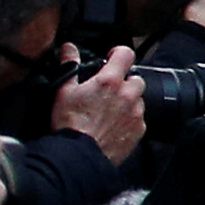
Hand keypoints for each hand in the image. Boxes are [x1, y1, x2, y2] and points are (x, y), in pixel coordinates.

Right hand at [49, 43, 143, 163]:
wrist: (80, 156)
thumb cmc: (70, 125)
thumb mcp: (64, 91)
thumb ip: (69, 66)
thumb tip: (69, 49)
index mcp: (110, 81)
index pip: (126, 53)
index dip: (119, 53)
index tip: (112, 58)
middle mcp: (127, 95)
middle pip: (136, 78)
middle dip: (125, 81)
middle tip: (109, 90)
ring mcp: (136, 113)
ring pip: (139, 99)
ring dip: (128, 100)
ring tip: (110, 110)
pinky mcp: (139, 130)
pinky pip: (140, 118)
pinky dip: (130, 119)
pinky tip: (114, 124)